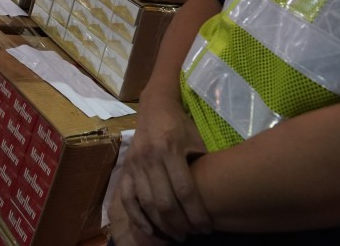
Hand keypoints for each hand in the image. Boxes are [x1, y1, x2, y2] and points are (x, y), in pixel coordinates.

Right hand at [116, 96, 210, 240]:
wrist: (155, 107)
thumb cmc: (181, 125)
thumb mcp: (196, 140)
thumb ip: (201, 166)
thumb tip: (214, 195)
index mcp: (170, 149)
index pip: (185, 190)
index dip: (196, 213)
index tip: (207, 227)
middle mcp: (150, 158)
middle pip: (165, 201)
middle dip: (181, 224)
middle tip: (193, 235)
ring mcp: (135, 164)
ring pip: (147, 203)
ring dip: (162, 225)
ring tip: (177, 236)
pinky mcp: (126, 168)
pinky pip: (128, 198)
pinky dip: (138, 217)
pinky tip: (150, 230)